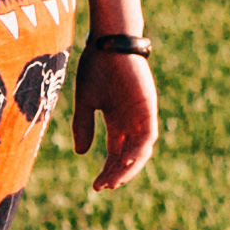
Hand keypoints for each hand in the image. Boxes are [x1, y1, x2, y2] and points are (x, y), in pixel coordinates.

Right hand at [65, 47, 160, 193]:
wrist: (108, 42)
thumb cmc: (96, 66)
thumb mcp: (86, 101)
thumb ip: (84, 125)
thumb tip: (81, 153)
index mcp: (117, 119)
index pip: (115, 152)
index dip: (108, 170)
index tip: (96, 186)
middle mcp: (131, 120)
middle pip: (128, 155)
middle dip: (117, 173)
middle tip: (103, 187)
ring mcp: (142, 114)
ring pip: (140, 150)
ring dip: (128, 167)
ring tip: (113, 181)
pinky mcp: (148, 107)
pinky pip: (147, 135)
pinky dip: (138, 150)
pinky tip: (124, 162)